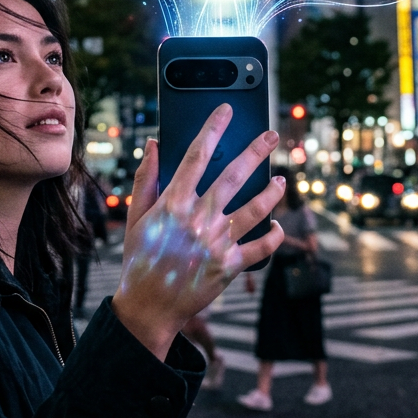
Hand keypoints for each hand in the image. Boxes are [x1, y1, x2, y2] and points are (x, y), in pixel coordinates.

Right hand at [112, 104, 284, 359]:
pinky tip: (276, 224)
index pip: (197, 155)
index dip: (213, 129)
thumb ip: (146, 177)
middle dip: (256, 151)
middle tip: (272, 135)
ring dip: (271, 192)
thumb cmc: (140, 258)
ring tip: (281, 179)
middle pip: (234, 176)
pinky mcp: (230, 266)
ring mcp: (217, 243)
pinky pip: (261, 248)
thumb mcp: (136, 216)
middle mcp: (198, 219)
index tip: (226, 110)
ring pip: (255, 209)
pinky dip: (273, 236)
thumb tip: (154, 143)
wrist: (148, 307)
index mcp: (173, 202)